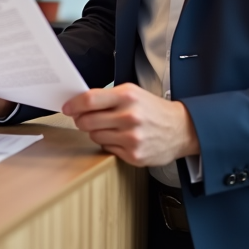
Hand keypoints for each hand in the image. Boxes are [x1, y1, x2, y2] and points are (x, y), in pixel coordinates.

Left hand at [62, 83, 199, 166]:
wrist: (181, 129)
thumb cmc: (153, 109)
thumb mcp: (133, 94)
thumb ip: (107, 97)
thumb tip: (79, 104)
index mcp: (128, 96)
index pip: (90, 100)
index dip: (73, 104)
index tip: (67, 107)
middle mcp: (130, 116)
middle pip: (87, 120)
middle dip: (81, 120)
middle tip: (85, 118)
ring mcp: (132, 138)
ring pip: (95, 136)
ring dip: (96, 132)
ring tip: (110, 127)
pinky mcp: (134, 155)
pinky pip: (107, 149)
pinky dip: (109, 144)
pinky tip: (121, 138)